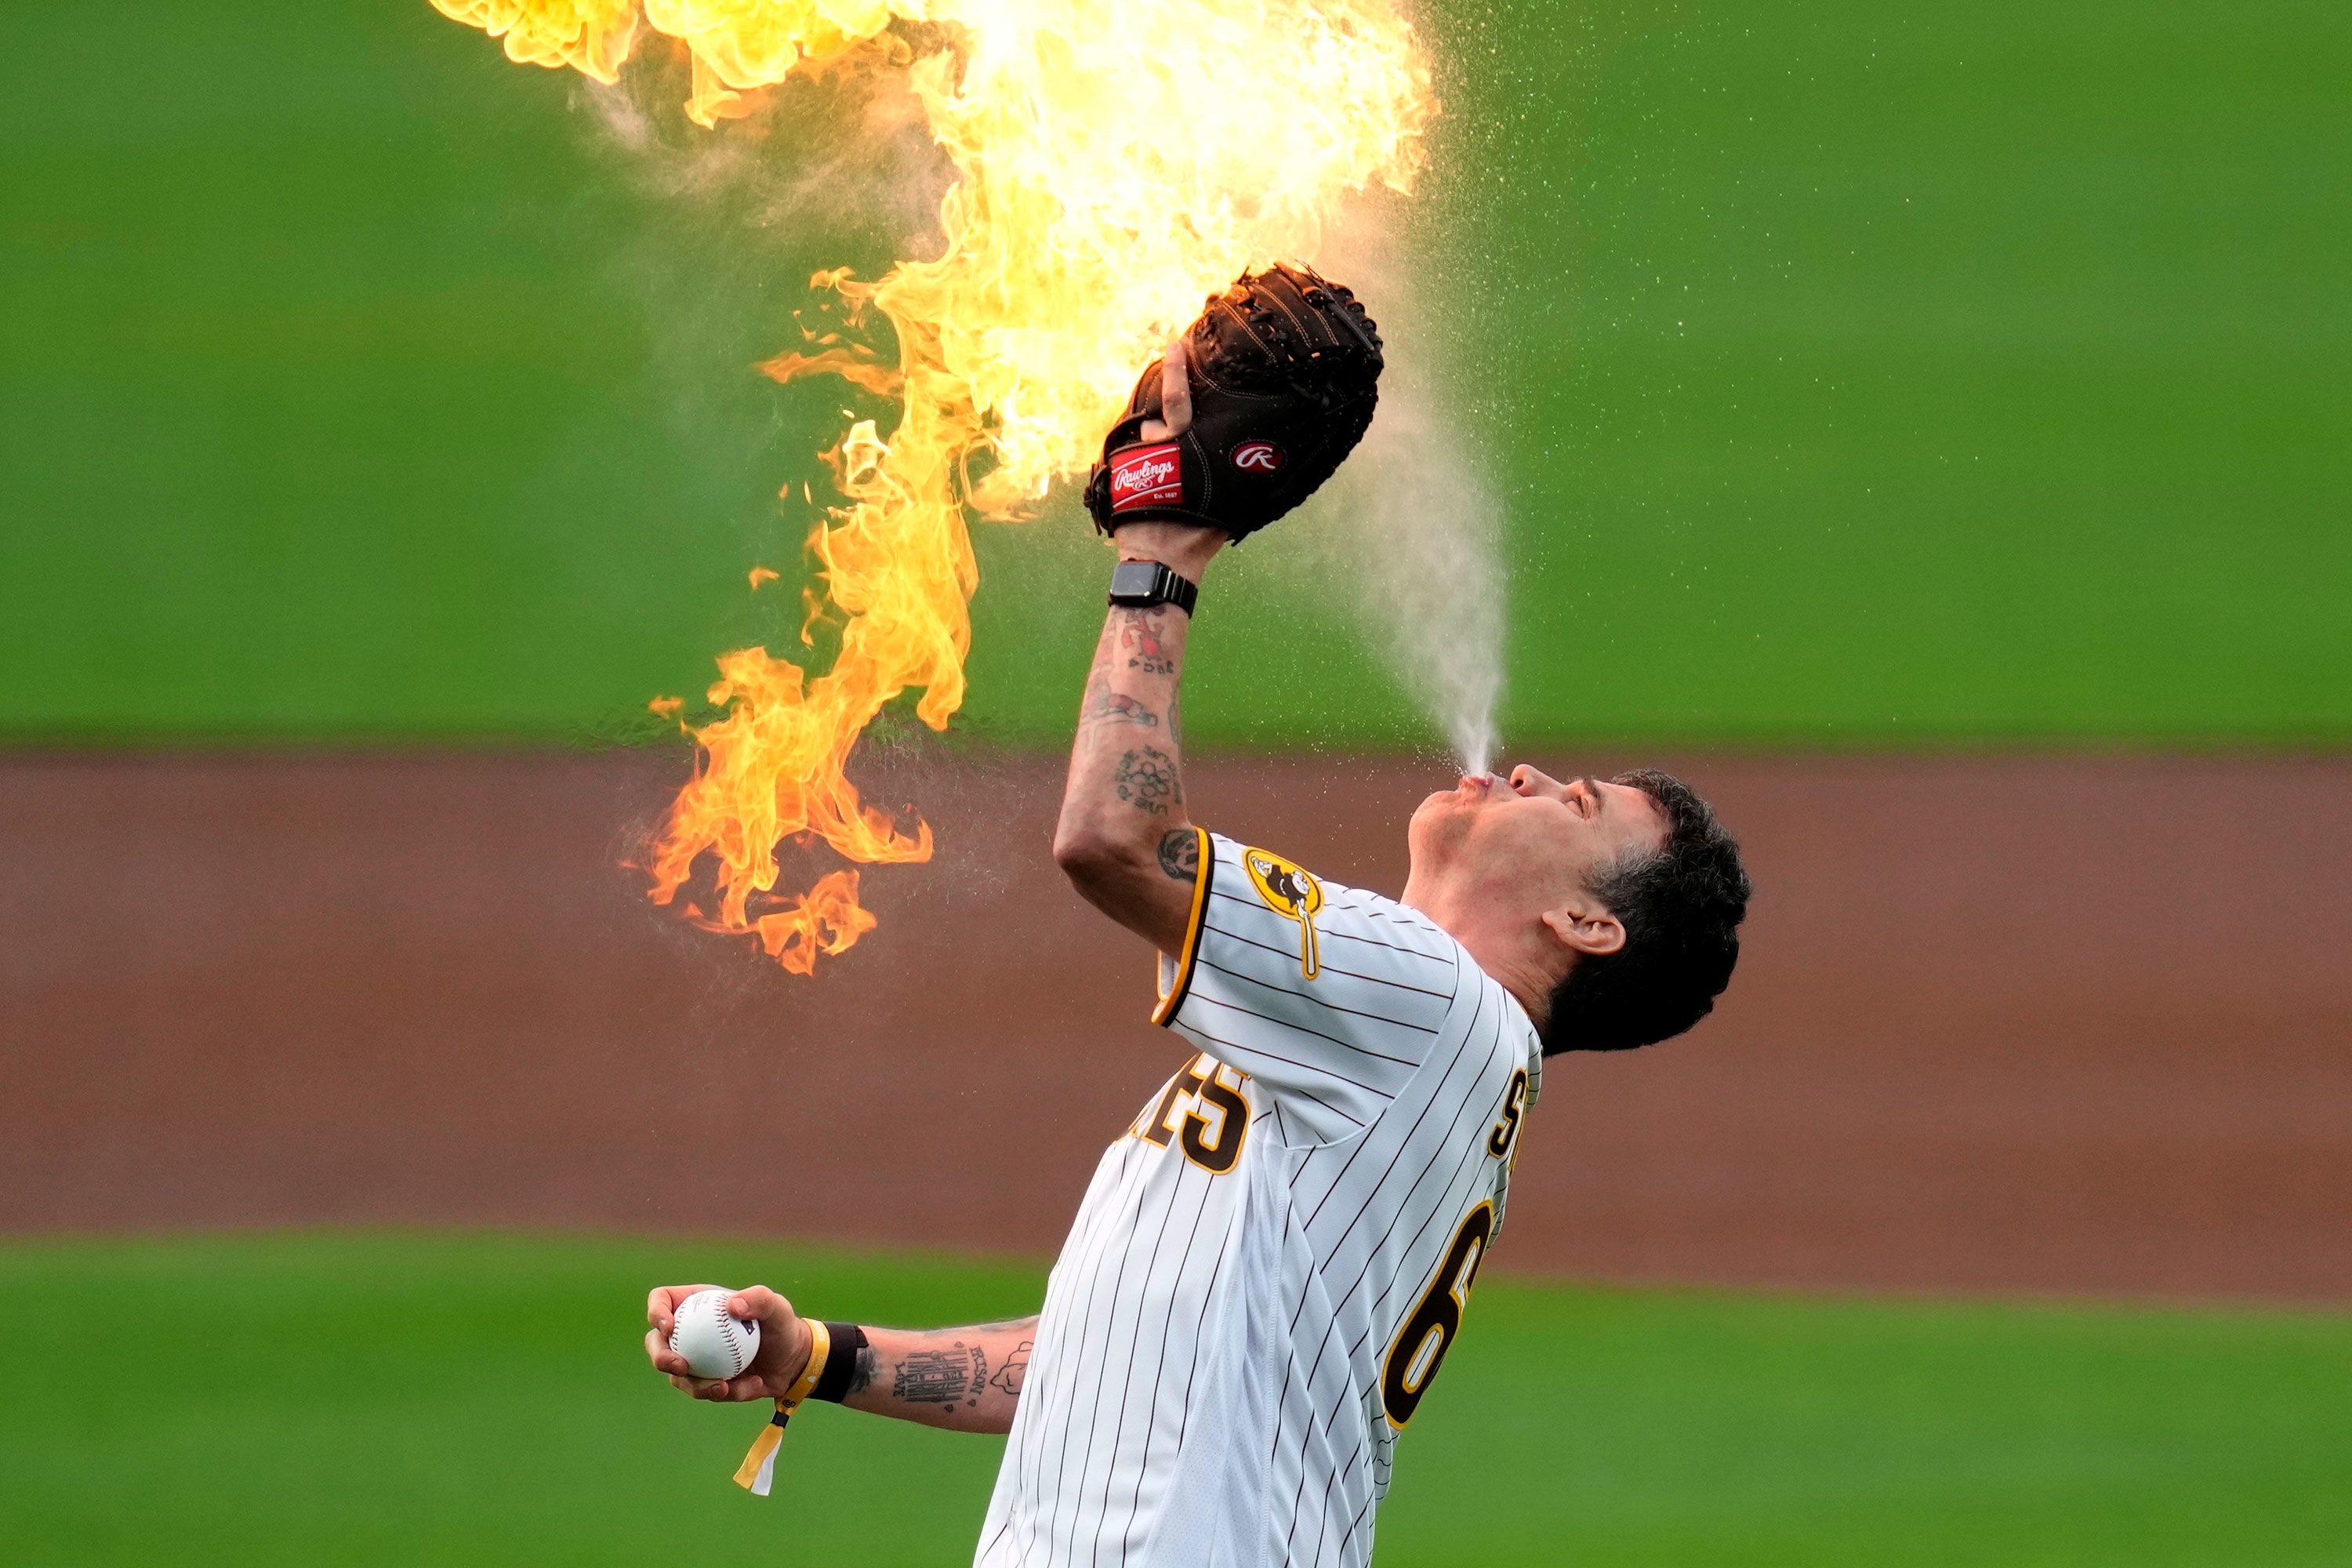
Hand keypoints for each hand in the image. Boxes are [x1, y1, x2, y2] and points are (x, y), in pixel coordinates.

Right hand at [644, 1283, 813, 1402]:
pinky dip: (729, 1392)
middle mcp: (689, 1332)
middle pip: (656, 1343)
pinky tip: (753, 1385)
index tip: (669, 1326)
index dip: (656, 1312)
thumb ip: (759, 1299)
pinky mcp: (706, 1383)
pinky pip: (706, 1392)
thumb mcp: (776, 1307)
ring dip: (698, 1385)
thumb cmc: (781, 1325)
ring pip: (678, 1376)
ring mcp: (694, 1360)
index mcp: (697, 1305)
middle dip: (660, 1357)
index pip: (661, 1301)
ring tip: (725, 1387)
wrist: (794, 1360)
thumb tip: (732, 1306)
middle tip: (680, 1366)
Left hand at [1117, 340, 1224, 580]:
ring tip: (1164, 462)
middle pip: (1156, 414)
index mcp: (1184, 446)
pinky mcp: (1120, 474)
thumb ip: (1230, 471)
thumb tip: (1261, 459)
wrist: (1160, 558)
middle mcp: (1156, 446)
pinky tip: (1147, 475)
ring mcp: (1135, 459)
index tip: (1174, 344)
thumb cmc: (1197, 533)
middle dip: (1164, 407)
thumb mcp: (1225, 499)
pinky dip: (1140, 460)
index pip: (1179, 399)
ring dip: (1153, 441)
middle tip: (1173, 390)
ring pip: (1144, 435)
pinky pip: (1130, 455)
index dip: (1178, 369)